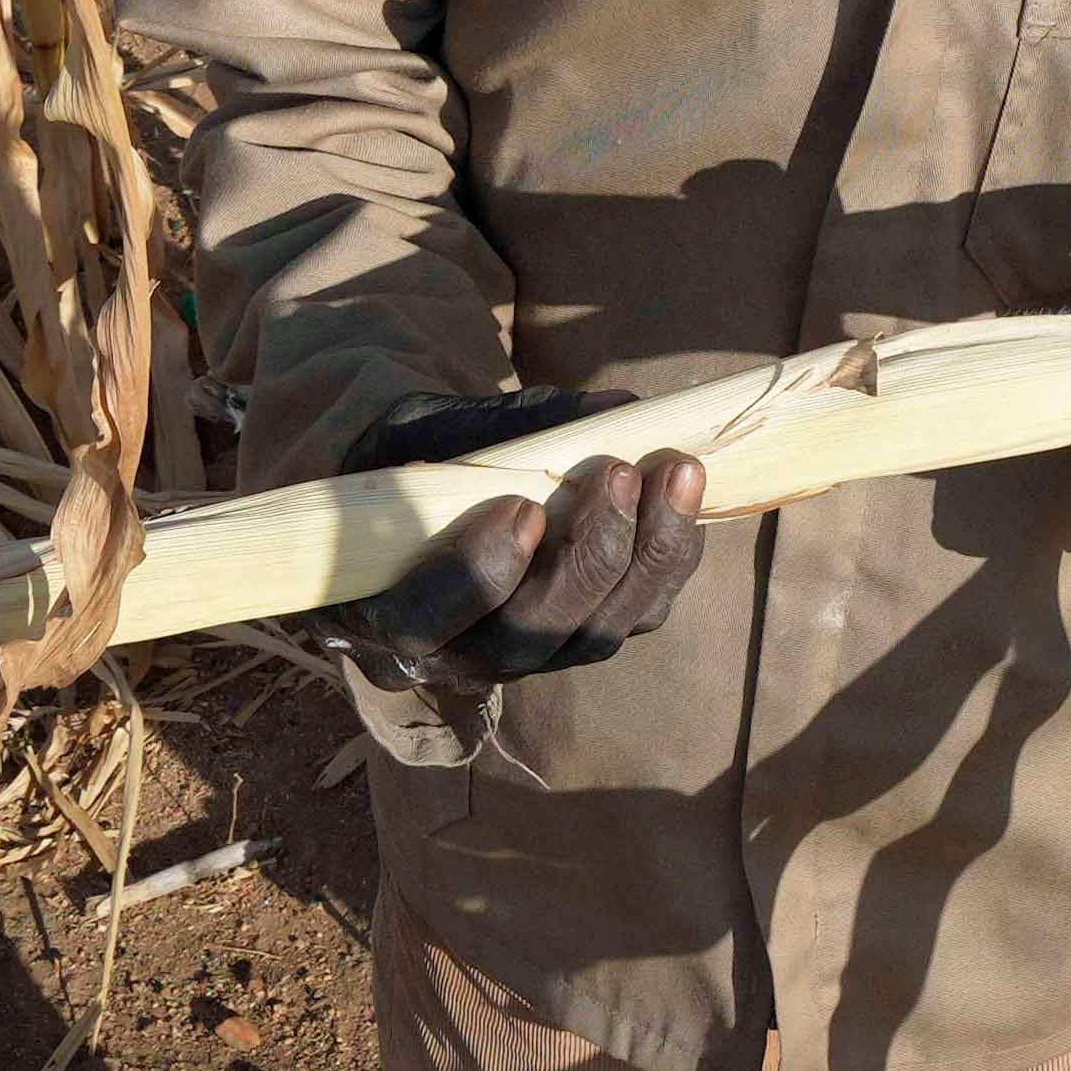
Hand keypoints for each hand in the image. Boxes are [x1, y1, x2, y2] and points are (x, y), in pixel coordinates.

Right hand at [337, 390, 707, 691]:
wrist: (421, 502)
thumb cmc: (407, 461)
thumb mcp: (423, 430)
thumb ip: (494, 430)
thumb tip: (615, 412)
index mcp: (385, 609)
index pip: (428, 615)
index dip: (480, 571)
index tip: (523, 508)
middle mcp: (454, 654)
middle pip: (529, 633)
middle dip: (589, 555)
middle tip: (619, 474)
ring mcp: (524, 657)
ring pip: (595, 635)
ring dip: (648, 556)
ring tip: (678, 475)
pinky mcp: (580, 641)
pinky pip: (634, 619)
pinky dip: (669, 562)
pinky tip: (685, 502)